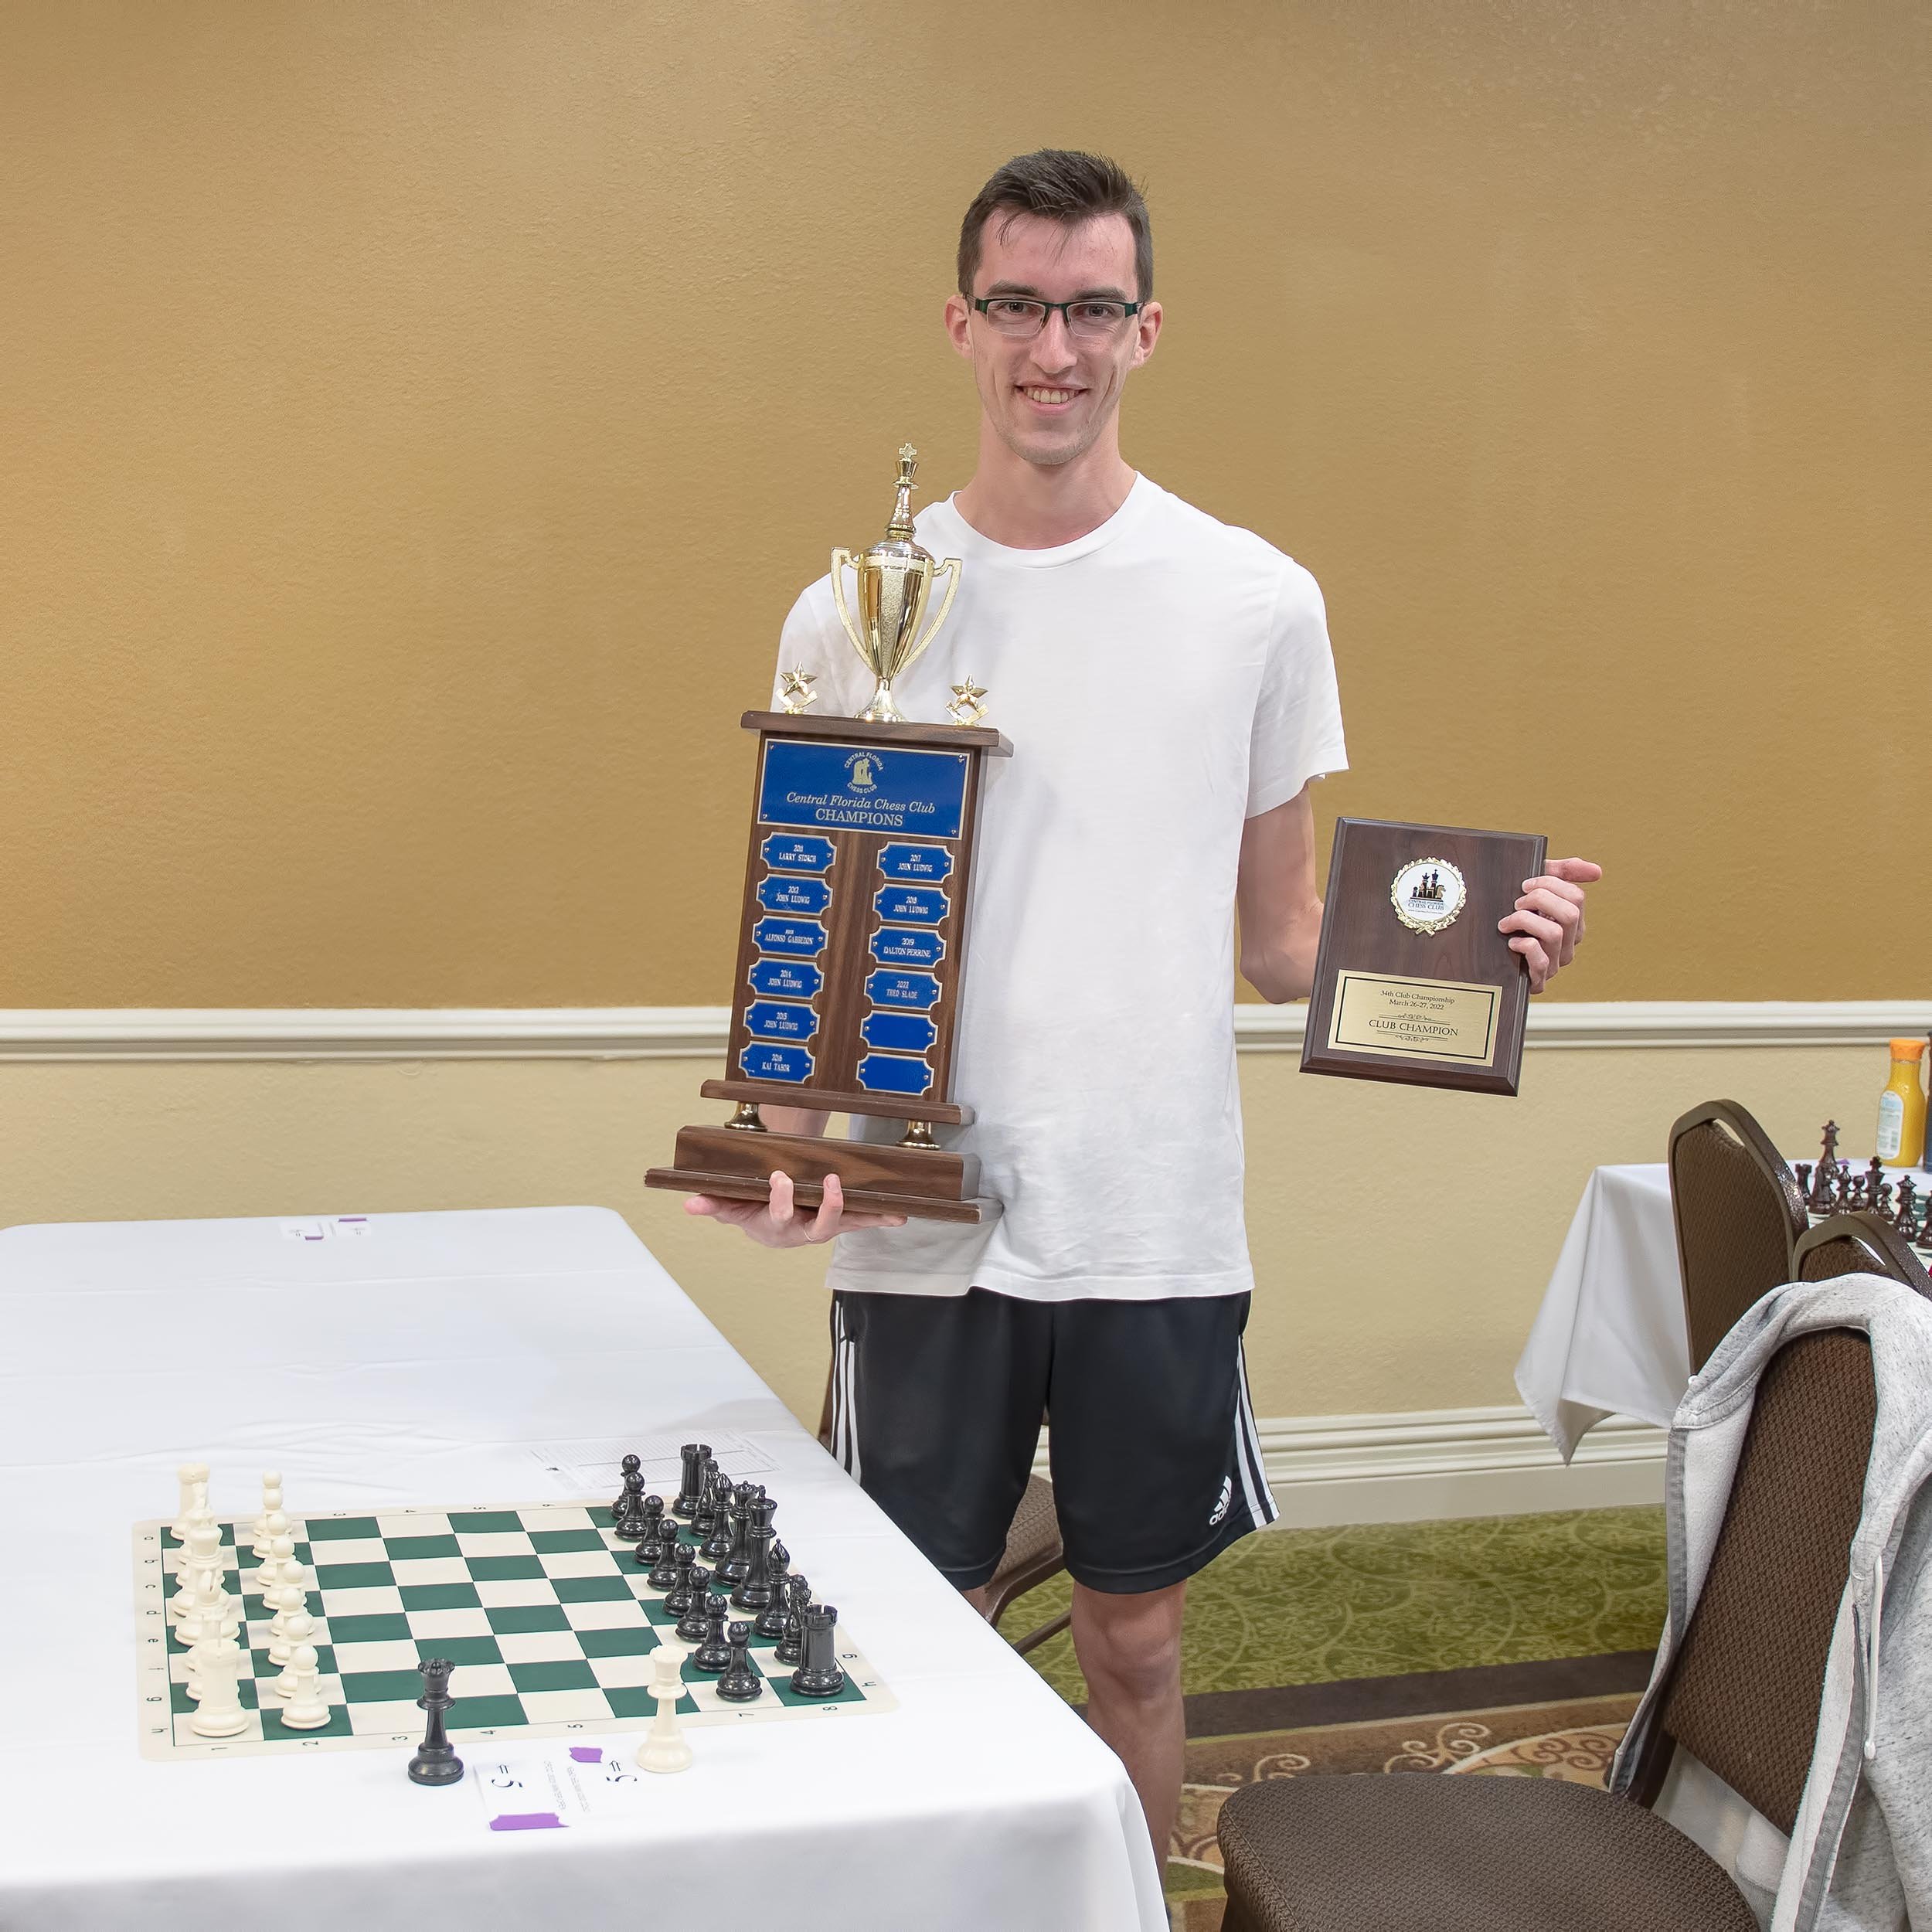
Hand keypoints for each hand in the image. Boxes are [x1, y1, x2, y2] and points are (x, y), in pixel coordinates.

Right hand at [684, 1170, 906, 1247]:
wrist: (767, 1222)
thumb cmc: (750, 1210)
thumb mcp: (730, 1208)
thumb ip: (713, 1205)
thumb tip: (689, 1203)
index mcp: (775, 1226)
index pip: (777, 1215)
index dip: (780, 1199)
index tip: (779, 1176)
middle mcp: (801, 1231)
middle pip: (818, 1227)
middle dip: (827, 1207)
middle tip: (830, 1182)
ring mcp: (821, 1227)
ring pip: (844, 1226)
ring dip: (865, 1217)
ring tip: (889, 1211)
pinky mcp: (837, 1222)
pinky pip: (860, 1221)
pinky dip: (879, 1218)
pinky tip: (901, 1216)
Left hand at [1499, 856, 1601, 992]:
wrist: (1488, 954)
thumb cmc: (1514, 919)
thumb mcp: (1535, 891)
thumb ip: (1562, 874)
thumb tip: (1597, 871)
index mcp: (1573, 922)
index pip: (1576, 896)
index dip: (1550, 884)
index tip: (1525, 885)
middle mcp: (1569, 943)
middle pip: (1570, 914)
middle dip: (1539, 900)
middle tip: (1517, 903)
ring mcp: (1555, 963)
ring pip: (1554, 934)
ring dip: (1526, 921)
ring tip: (1507, 922)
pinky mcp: (1539, 980)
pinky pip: (1540, 961)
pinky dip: (1524, 946)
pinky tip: (1511, 941)